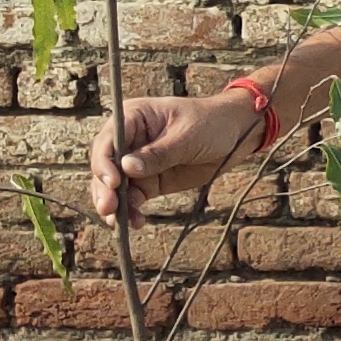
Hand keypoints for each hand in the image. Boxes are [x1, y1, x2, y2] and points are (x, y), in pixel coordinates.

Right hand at [88, 88, 269, 220]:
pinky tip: (135, 222)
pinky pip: (132, 198)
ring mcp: (137, 163)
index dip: (104, 162)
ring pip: (115, 187)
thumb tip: (127, 168)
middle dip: (104, 189)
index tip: (113, 182)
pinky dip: (131, 211)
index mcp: (132, 117)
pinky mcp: (149, 182)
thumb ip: (159, 154)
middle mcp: (128, 140)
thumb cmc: (211, 123)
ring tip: (120, 223)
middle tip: (108, 209)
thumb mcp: (187, 136)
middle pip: (106, 166)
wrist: (237, 135)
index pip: (107, 141)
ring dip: (115, 205)